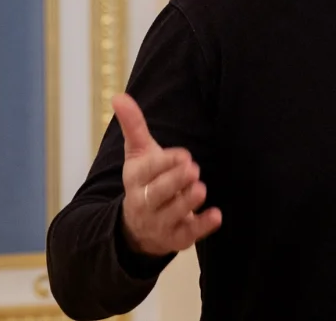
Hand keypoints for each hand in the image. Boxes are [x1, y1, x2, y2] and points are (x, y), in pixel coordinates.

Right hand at [113, 93, 221, 256]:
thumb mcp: (138, 154)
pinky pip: (188, 235)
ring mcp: (158, 223)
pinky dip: (202, 226)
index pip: (148, 172)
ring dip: (187, 202)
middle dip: (174, 182)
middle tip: (193, 169)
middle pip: (158, 193)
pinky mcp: (174, 239)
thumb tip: (119, 96)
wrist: (137, 226)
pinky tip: (216, 215)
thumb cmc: (144, 181)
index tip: (183, 155)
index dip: (165, 163)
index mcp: (135, 180)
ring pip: (172, 215)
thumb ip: (133, 126)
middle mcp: (143, 203)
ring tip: (200, 189)